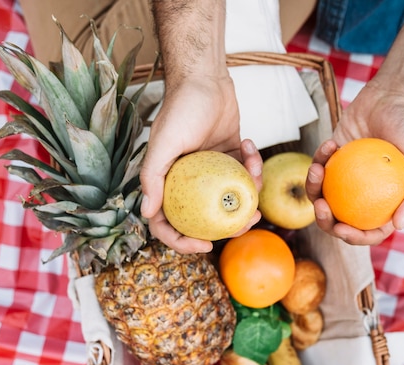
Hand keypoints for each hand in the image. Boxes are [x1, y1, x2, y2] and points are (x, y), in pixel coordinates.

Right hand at [139, 75, 261, 252]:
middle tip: (245, 223)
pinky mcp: (231, 160)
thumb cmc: (181, 109)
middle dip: (227, 227)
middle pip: (204, 219)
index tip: (206, 246)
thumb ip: (152, 178)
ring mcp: (210, 174)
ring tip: (257, 188)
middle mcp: (187, 183)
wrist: (204, 79)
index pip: (168, 224)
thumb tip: (146, 213)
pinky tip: (249, 145)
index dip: (183, 243)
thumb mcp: (163, 144)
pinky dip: (252, 165)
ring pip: (229, 201)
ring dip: (247, 199)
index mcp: (167, 184)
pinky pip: (244, 175)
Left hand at [306, 82, 403, 245]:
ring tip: (317, 170)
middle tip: (321, 206)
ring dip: (313, 189)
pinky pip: (317, 170)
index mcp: (385, 206)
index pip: (369, 232)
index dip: (354, 237)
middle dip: (324, 222)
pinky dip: (319, 159)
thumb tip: (399, 225)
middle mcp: (363, 198)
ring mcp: (344, 182)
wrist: (395, 97)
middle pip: (339, 222)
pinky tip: (329, 146)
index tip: (342, 227)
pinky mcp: (329, 163)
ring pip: (322, 199)